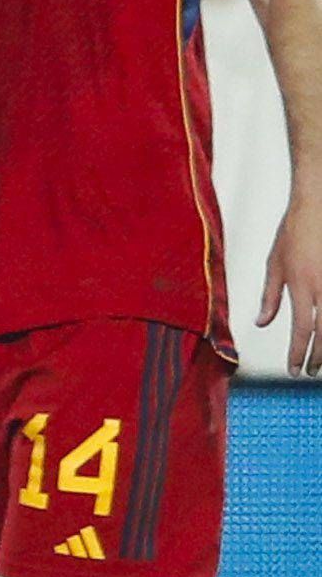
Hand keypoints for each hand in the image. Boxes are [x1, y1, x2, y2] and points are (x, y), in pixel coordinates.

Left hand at [263, 196, 321, 373]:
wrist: (318, 204)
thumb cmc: (294, 232)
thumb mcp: (274, 264)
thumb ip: (270, 296)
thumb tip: (261, 323)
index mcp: (302, 286)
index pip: (301, 330)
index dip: (298, 353)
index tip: (293, 370)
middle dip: (319, 357)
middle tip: (311, 372)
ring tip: (321, 361)